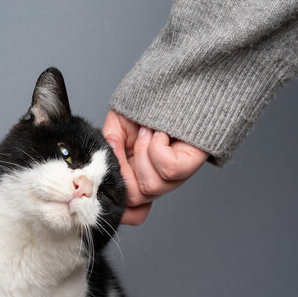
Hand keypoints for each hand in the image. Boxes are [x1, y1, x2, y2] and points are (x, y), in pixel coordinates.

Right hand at [103, 110, 208, 224]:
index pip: (131, 212)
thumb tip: (107, 164)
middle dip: (125, 169)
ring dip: (142, 153)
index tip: (106, 183)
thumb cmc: (150, 105)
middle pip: (135, 200)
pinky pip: (169, 170)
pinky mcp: (191, 163)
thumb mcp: (118, 125)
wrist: (178, 84)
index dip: (118, 209)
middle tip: (132, 140)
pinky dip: (157, 148)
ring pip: (151, 186)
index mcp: (137, 175)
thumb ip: (108, 146)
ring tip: (148, 131)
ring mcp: (175, 175)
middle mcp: (157, 179)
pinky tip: (160, 134)